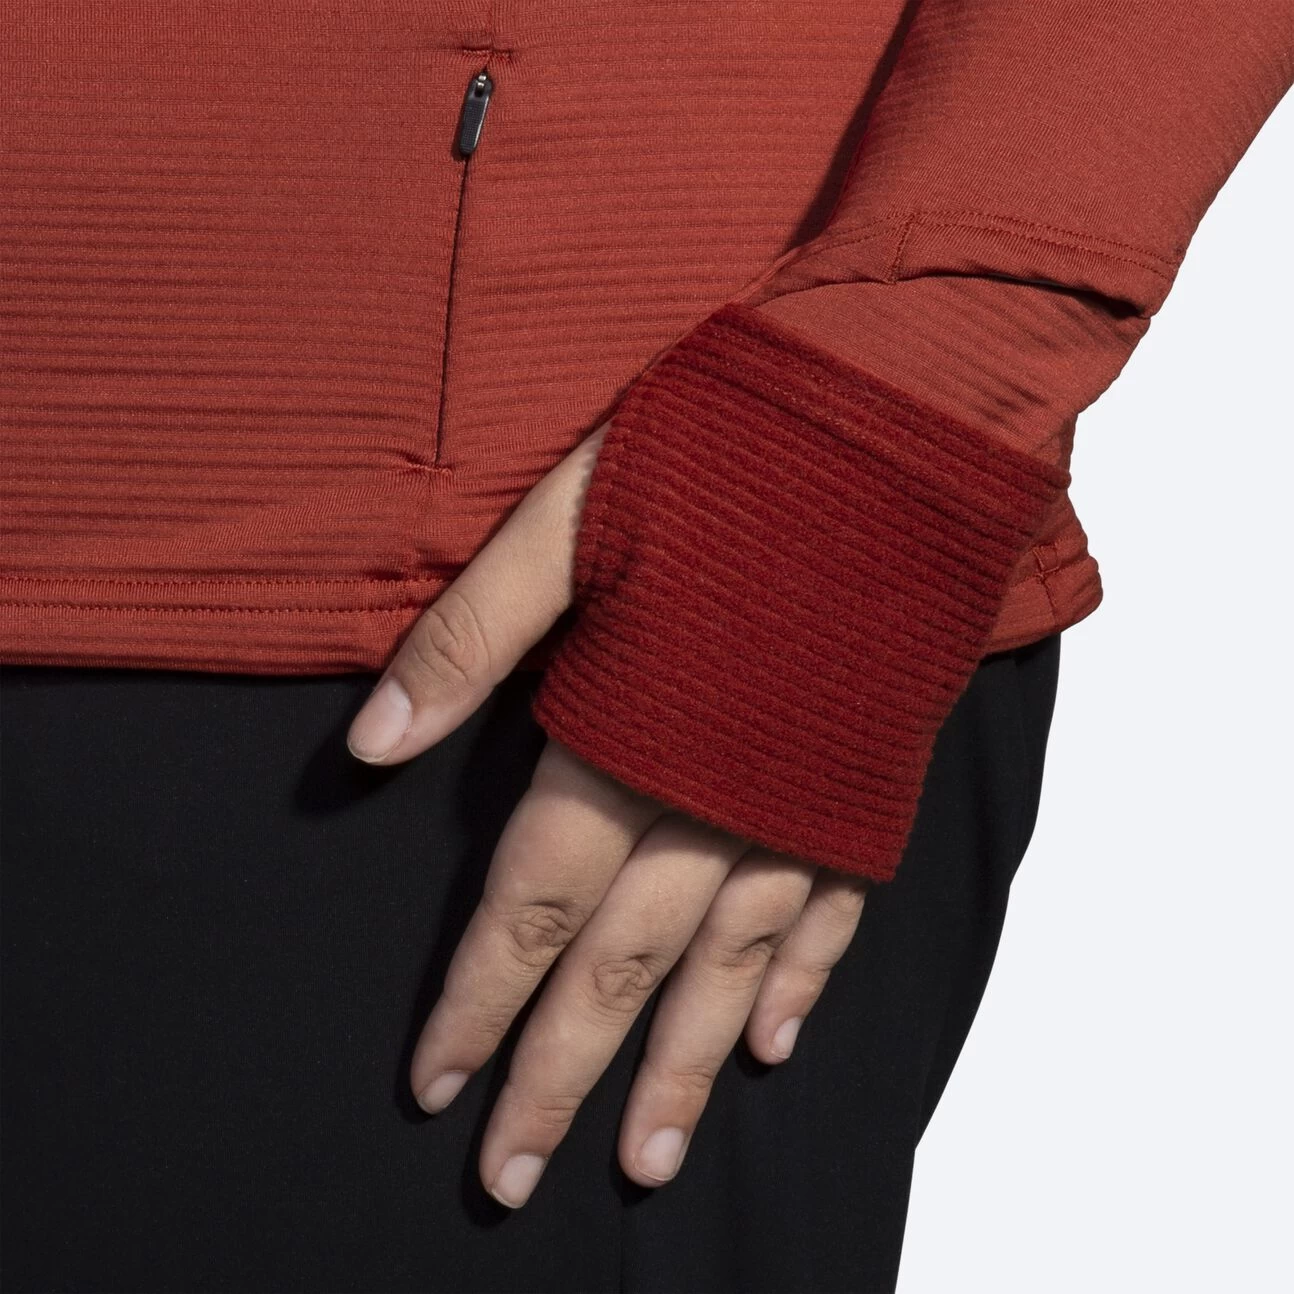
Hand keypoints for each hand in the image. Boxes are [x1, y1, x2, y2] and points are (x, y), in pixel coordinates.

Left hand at [346, 423, 868, 1207]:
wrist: (908, 421)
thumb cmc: (734, 453)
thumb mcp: (572, 518)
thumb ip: (472, 639)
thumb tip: (367, 749)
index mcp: (633, 737)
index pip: (533, 904)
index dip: (479, 997)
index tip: (435, 1085)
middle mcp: (721, 796)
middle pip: (623, 966)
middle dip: (561, 1075)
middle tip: (511, 1179)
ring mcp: (807, 800)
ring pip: (730, 967)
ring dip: (682, 1068)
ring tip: (644, 1158)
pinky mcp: (869, 782)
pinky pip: (830, 910)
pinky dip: (798, 982)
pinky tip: (768, 1044)